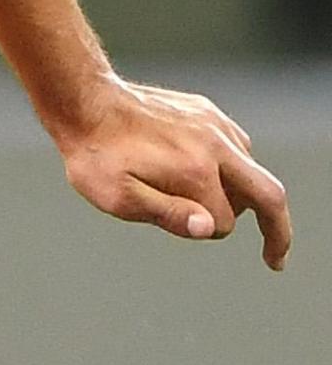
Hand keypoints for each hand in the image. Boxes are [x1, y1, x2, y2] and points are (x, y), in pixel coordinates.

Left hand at [55, 77, 291, 270]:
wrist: (87, 104)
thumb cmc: (96, 158)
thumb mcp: (118, 197)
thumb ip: (167, 213)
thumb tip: (210, 229)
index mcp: (195, 171)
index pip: (224, 221)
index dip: (208, 232)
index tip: (190, 230)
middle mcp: (217, 146)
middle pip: (268, 194)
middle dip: (278, 230)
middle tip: (276, 260)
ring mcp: (216, 126)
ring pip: (250, 170)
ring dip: (240, 193)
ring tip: (203, 201)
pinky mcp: (209, 113)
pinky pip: (236, 147)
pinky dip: (230, 169)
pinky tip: (201, 173)